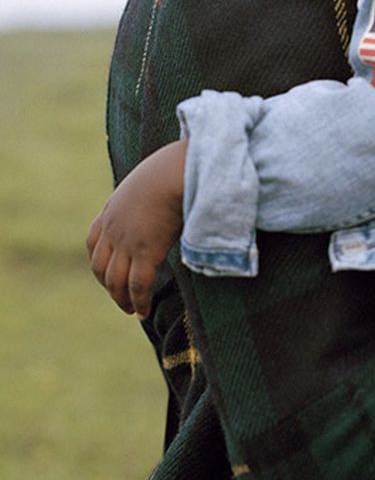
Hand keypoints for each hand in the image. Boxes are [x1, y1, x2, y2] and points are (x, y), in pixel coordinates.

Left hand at [86, 140, 186, 319]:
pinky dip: (139, 301)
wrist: (176, 171)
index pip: (93, 242)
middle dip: (108, 285)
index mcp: (112, 209)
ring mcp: (127, 243)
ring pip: (116, 281)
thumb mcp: (151, 178)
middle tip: (120, 298)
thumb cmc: (173, 167)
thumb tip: (165, 195)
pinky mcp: (146, 253)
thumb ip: (150, 193)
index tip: (106, 272)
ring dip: (121, 299)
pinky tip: (142, 312)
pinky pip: (138, 286)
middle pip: (100, 266)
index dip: (98, 261)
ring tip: (131, 310)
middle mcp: (114, 229)